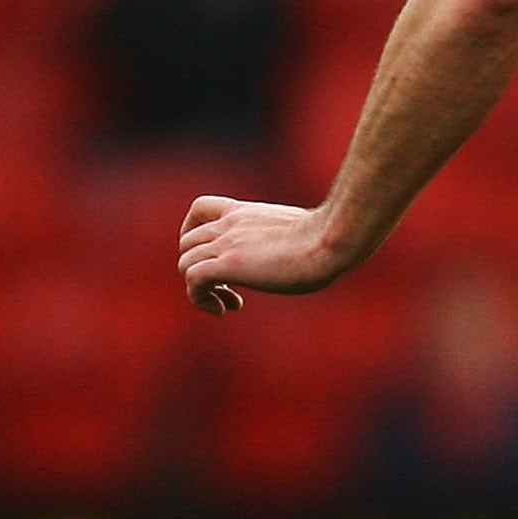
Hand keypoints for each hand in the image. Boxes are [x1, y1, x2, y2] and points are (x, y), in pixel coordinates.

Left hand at [177, 195, 358, 314]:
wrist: (333, 240)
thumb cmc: (332, 239)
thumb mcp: (304, 231)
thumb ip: (290, 237)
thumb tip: (312, 250)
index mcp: (246, 212)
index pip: (201, 209)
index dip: (194, 232)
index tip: (214, 255)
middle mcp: (230, 224)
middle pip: (187, 243)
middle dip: (199, 268)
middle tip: (230, 289)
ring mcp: (227, 243)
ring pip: (184, 263)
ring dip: (199, 288)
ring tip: (230, 304)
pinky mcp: (228, 264)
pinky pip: (192, 280)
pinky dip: (200, 298)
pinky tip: (224, 309)